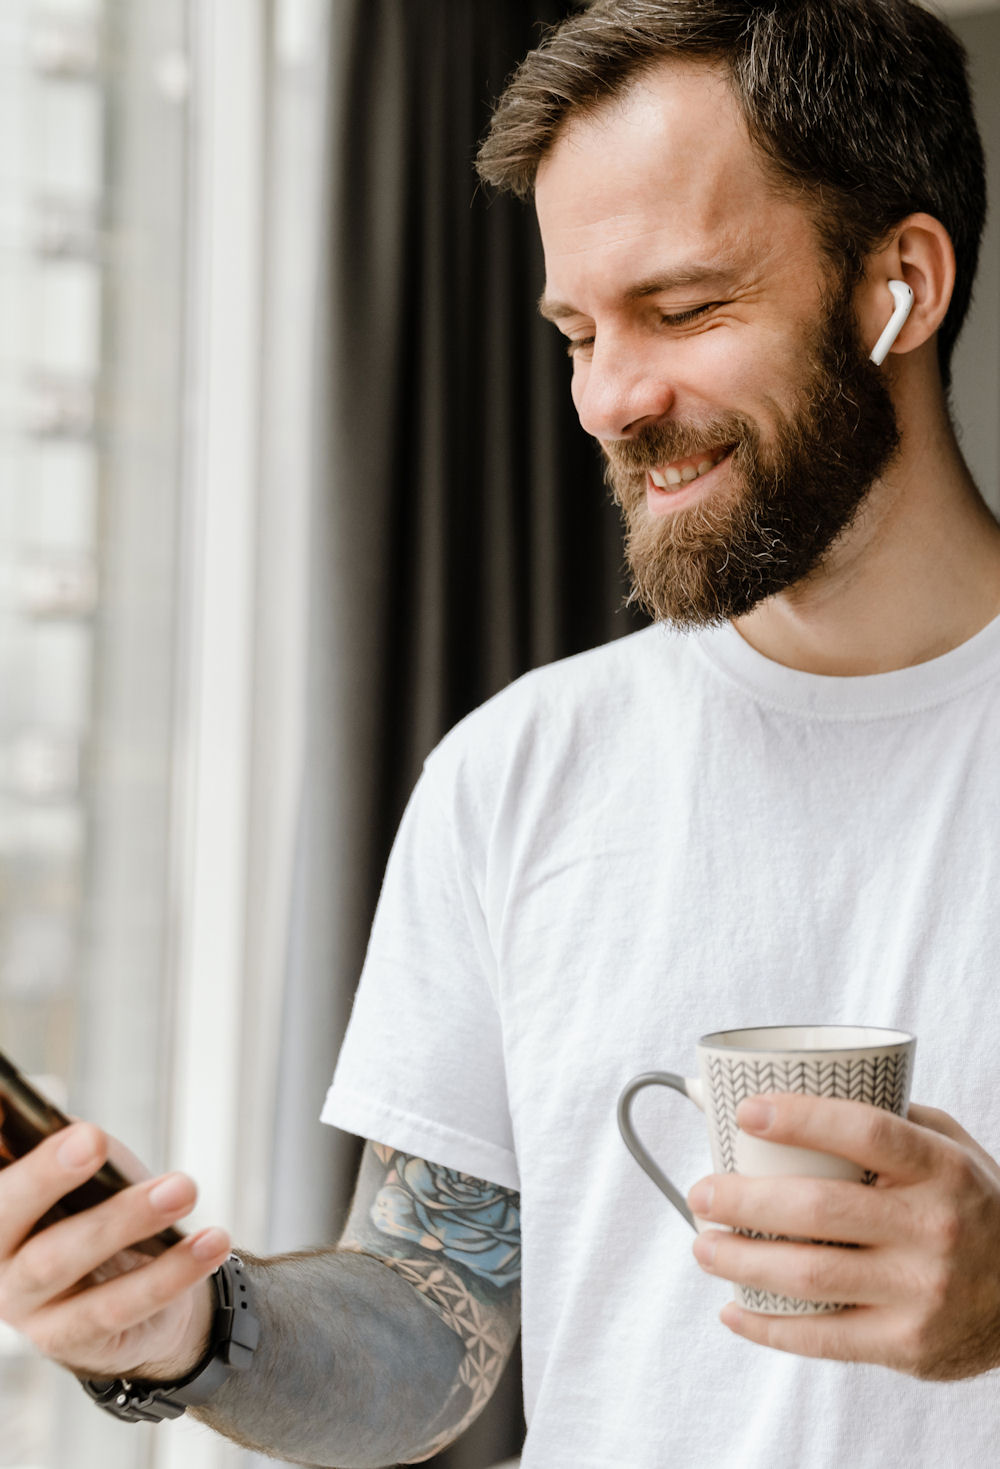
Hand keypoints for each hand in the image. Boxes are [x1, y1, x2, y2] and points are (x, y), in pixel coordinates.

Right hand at [0, 1117, 230, 1380]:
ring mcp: (24, 1304)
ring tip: (182, 1188)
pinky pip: (118, 1305)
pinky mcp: (69, 1339)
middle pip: (5, 1213)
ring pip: (61, 1260)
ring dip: (126, 1218)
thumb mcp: (83, 1166)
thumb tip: (62, 1110)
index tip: (15, 1113)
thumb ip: (66, 1138)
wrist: (134, 1289)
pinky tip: (210, 1242)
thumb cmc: (98, 1209)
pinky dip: (170, 1272)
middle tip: (91, 1138)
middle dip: (46, 1174)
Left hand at [686, 1094, 999, 1380]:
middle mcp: (933, 1228)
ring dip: (741, 1261)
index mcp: (941, 1168)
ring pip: (810, 1276)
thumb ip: (880, 1117)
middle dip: (743, 1199)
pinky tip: (733, 1310)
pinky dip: (768, 1328)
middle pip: (818, 1208)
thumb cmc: (969, 1206)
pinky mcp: (908, 1345)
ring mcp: (922, 1291)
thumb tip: (768, 1093)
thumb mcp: (947, 1148)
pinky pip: (823, 1338)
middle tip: (701, 1192)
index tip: (744, 1113)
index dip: (801, 1118)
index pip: (866, 1131)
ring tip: (703, 1247)